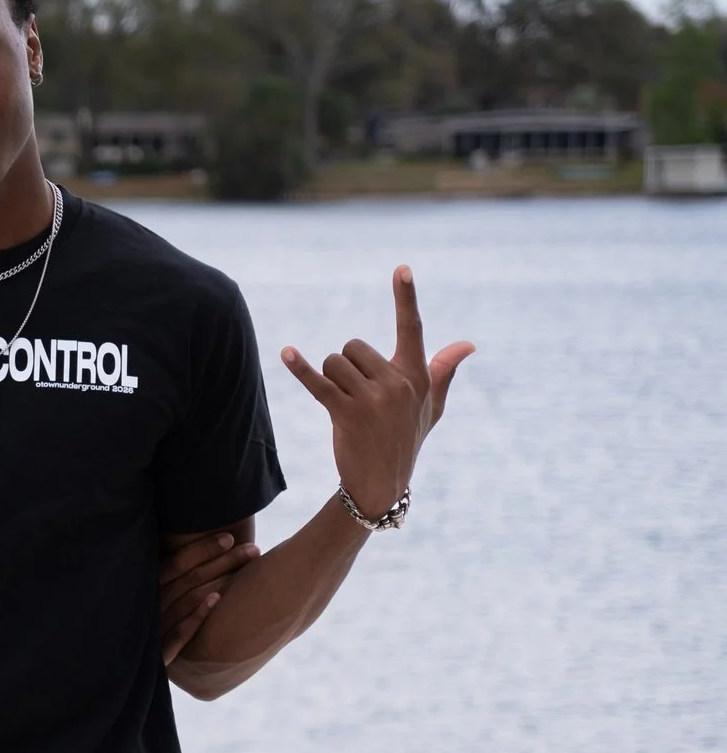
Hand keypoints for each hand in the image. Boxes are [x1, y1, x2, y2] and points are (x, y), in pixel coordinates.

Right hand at [157, 529, 258, 663]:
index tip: (230, 538)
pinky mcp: (158, 656)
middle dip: (223, 561)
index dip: (203, 549)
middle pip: (188, 578)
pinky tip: (217, 601)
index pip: (176, 564)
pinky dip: (197, 616)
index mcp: (145, 591)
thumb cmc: (151, 631)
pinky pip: (178, 633)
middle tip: (253, 550)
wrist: (128, 673)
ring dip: (219, 582)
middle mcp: (147, 608)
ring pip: (188, 600)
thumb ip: (174, 581)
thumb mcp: (154, 601)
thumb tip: (210, 551)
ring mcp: (152, 631)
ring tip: (247, 572)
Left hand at [280, 267, 473, 517]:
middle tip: (354, 395)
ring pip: (334, 363)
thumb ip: (443, 371)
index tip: (401, 268)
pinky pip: (318, 382)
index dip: (405, 298)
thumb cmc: (406, 439)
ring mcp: (372, 400)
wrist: (382, 483)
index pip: (412, 329)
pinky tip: (286, 353)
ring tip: (343, 405)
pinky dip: (300, 368)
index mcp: (417, 377)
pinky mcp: (346, 414)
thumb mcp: (431, 407)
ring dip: (330, 378)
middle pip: (353, 347)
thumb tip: (467, 344)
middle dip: (346, 365)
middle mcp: (397, 384)